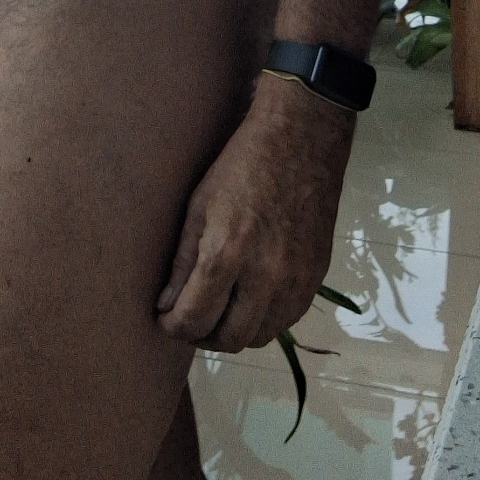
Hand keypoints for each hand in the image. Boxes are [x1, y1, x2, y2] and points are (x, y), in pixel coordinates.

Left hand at [156, 72, 354, 350]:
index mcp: (227, 253)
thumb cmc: (241, 165)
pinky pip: (285, 321)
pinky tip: (248, 300)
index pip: (193, 318)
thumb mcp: (199, 205)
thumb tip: (165, 306)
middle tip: (187, 318)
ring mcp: (295, 281)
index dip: (172, 326)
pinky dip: (262, 320)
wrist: (300, 140)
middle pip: (227, 338)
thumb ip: (182, 261)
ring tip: (216, 312)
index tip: (164, 319)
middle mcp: (265, 277)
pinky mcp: (316, 279)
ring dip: (232, 332)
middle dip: (200, 335)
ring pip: (258, 337)